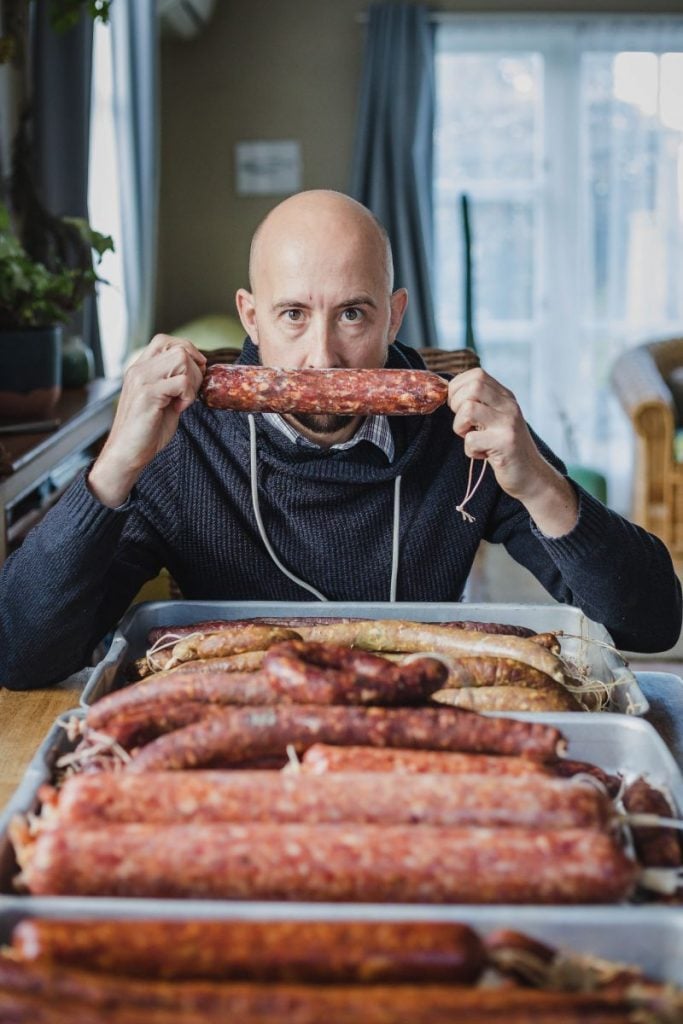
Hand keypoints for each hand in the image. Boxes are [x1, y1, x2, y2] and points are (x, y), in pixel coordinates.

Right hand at [88, 335, 206, 506]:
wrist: (128, 453)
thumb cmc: (146, 431)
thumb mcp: (163, 400)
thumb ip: (174, 383)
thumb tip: (197, 371)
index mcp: (140, 369)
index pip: (165, 341)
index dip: (187, 351)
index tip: (195, 372)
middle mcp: (138, 370)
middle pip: (179, 348)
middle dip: (195, 369)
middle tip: (190, 392)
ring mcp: (141, 380)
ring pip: (181, 360)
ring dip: (192, 382)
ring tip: (182, 401)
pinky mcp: (148, 394)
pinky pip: (181, 382)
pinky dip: (188, 396)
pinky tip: (178, 409)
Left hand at [448, 368, 577, 535]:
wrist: (531, 476)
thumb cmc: (505, 449)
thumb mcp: (495, 420)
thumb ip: (480, 405)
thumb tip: (447, 393)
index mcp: (505, 397)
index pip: (476, 374)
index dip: (458, 388)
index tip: (458, 407)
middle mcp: (509, 405)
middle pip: (473, 386)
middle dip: (456, 404)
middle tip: (463, 423)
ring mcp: (508, 423)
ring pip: (468, 409)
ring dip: (460, 427)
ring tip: (471, 438)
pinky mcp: (505, 443)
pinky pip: (471, 439)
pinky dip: (470, 450)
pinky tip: (482, 454)